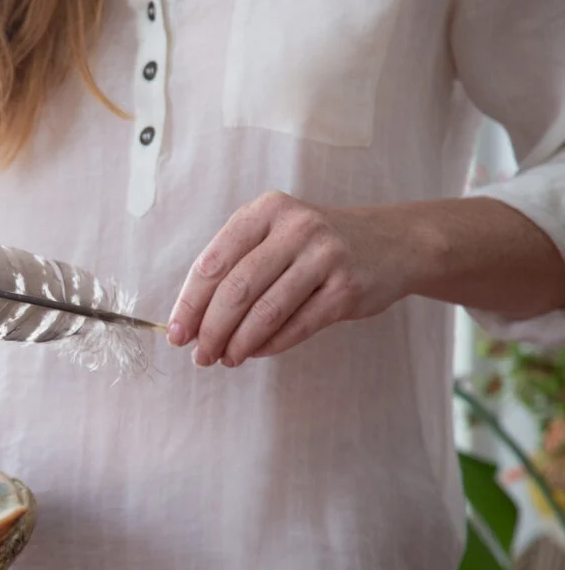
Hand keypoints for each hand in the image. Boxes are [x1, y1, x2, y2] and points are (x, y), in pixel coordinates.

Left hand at [167, 191, 415, 367]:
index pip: (213, 262)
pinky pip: (298, 325)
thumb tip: (192, 321)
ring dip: (238, 343)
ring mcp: (325, 256)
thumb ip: (235, 267)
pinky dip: (270, 345)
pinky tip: (255, 352)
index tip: (176, 333)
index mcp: (266, 210)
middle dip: (211, 329)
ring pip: (266, 311)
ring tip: (224, 359)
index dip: (190, 303)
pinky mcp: (347, 288)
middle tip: (199, 355)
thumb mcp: (275, 235)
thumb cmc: (314, 244)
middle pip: (236, 289)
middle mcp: (296, 228)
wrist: (392, 242)